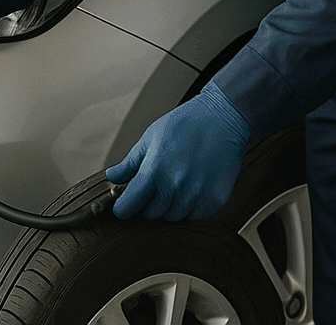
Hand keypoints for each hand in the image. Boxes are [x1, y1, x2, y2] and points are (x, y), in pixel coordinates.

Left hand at [105, 81, 253, 220]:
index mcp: (154, 170)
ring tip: (177, 184)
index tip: (124, 206)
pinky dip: (192, 208)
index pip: (129, 206)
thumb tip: (112, 177)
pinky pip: (195, 217)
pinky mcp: (215, 200)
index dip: (123, 208)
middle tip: (157, 187)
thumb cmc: (186, 124)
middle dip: (149, 204)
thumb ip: (131, 162)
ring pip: (173, 217)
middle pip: (151, 214)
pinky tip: (193, 189)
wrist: (223, 118)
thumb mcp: (151, 137)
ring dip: (171, 206)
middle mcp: (175, 186)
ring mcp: (196, 195)